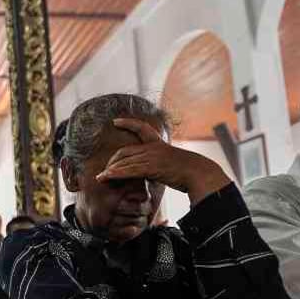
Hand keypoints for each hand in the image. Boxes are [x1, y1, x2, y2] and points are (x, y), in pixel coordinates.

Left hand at [97, 119, 230, 204]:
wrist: (199, 173)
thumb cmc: (190, 171)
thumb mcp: (173, 162)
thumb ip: (161, 163)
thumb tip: (156, 170)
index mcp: (159, 144)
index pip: (141, 129)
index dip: (128, 123)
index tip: (115, 121)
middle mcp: (153, 148)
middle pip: (124, 151)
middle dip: (112, 161)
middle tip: (104, 170)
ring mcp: (151, 157)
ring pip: (124, 162)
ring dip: (110, 170)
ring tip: (100, 177)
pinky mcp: (151, 167)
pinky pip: (129, 170)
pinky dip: (115, 174)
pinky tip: (106, 177)